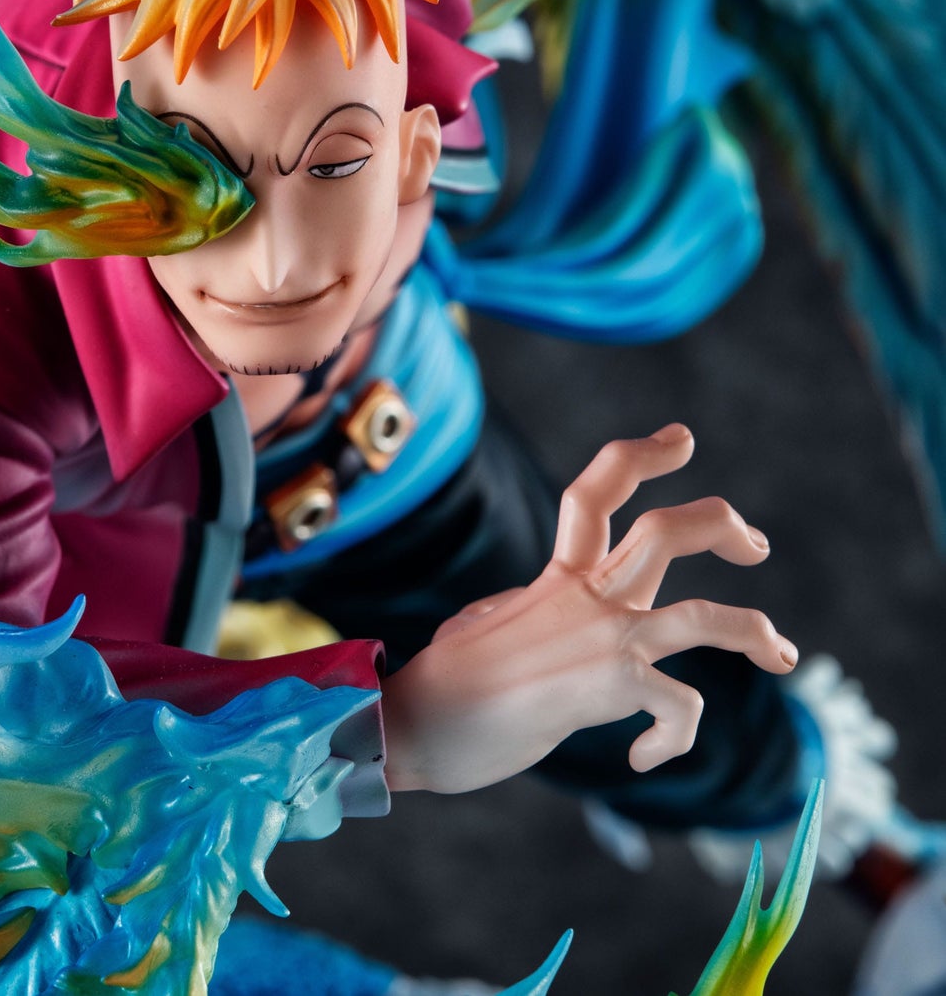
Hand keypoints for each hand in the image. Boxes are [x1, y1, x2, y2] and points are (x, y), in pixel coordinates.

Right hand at [380, 424, 797, 793]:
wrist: (413, 722)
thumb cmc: (441, 680)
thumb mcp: (481, 622)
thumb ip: (524, 609)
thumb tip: (529, 612)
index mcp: (555, 578)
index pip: (597, 494)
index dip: (641, 456)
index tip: (681, 439)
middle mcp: (585, 598)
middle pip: (666, 532)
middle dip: (722, 524)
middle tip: (755, 544)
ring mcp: (601, 640)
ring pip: (704, 618)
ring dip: (754, 631)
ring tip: (783, 654)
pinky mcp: (608, 690)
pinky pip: (679, 707)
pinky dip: (673, 737)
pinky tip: (645, 757)